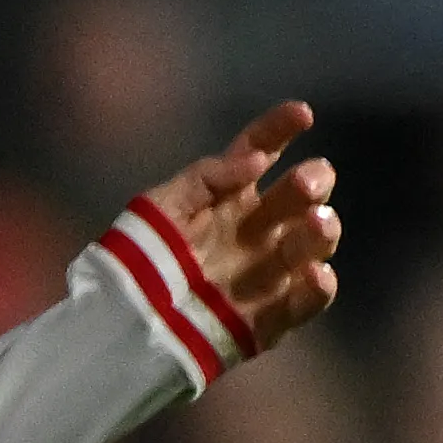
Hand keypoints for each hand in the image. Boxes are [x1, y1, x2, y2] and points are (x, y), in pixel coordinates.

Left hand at [152, 101, 342, 355]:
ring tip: (315, 223)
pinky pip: (307, 301)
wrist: (121, 327)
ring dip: (321, 231)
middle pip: (301, 196)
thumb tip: (257, 160)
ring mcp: (268, 271)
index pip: (261, 151)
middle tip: (303, 185)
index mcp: (229, 197)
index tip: (302, 115)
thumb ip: (206, 177)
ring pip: (313, 243)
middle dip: (313, 182)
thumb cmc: (140, 261)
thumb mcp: (160, 208)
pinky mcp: (270, 316)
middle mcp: (257, 229)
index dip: (281, 130)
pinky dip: (318, 288)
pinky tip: (314, 274)